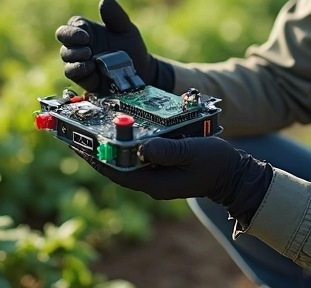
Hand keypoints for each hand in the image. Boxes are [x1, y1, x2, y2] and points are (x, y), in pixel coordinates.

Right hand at [56, 0, 167, 92]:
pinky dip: (79, 70)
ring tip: (90, 56)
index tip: (86, 35)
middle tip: (87, 44)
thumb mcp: (127, 30)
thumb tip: (104, 1)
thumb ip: (116, 16)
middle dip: (71, 40)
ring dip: (75, 55)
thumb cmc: (131, 48)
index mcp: (87, 30)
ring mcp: (79, 61)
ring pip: (65, 56)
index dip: (73, 30)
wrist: (141, 72)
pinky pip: (71, 73)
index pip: (71, 25)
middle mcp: (80, 45)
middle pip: (63, 38)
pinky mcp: (82, 78)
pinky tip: (92, 69)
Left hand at [72, 137, 271, 218]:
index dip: (95, 158)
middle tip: (76, 132)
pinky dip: (125, 144)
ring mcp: (154, 175)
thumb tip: (142, 147)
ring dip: (108, 146)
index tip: (78, 145)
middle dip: (96, 150)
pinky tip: (119, 129)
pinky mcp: (160, 167)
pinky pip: (136, 156)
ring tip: (91, 127)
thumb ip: (168, 151)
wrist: (233, 175)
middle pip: (115, 166)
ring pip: (124, 161)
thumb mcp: (193, 152)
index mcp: (154, 183)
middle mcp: (149, 181)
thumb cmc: (216, 164)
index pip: (116, 172)